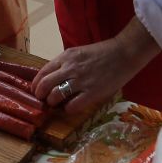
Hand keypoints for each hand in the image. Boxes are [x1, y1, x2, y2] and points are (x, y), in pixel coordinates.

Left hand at [32, 19, 160, 115]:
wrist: (125, 52)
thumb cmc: (103, 53)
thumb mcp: (79, 53)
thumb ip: (66, 64)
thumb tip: (53, 78)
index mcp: (66, 57)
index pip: (42, 73)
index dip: (36, 85)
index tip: (37, 91)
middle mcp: (70, 68)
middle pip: (44, 86)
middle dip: (40, 96)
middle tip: (44, 101)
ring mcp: (81, 81)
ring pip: (55, 96)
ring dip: (53, 103)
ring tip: (57, 104)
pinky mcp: (92, 92)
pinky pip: (72, 106)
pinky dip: (68, 110)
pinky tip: (71, 107)